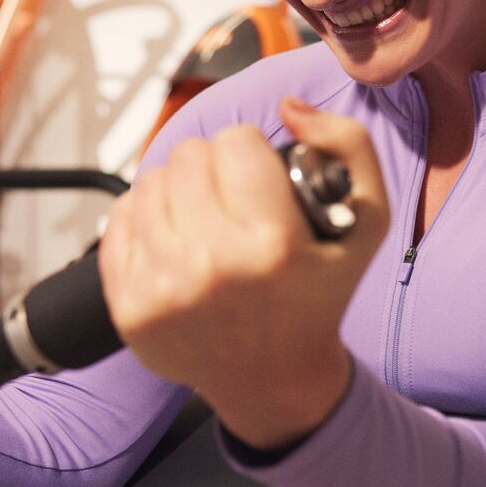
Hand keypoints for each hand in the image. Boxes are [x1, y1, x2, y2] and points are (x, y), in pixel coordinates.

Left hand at [100, 98, 389, 448]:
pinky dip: (146, 219)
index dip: (254, 154)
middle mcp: (210, 266)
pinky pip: (119, 217)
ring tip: (205, 221)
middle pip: (189, 155)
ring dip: (178, 191)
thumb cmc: (319, 295)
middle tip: (234, 203)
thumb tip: (289, 106)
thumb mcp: (366, 220)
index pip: (236, 141)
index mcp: (271, 244)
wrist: (274, 379)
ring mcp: (161, 288)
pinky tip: (175, 241)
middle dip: (214, 168)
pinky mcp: (128, 304)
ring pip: (150, 180)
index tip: (263, 183)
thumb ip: (347, 143)